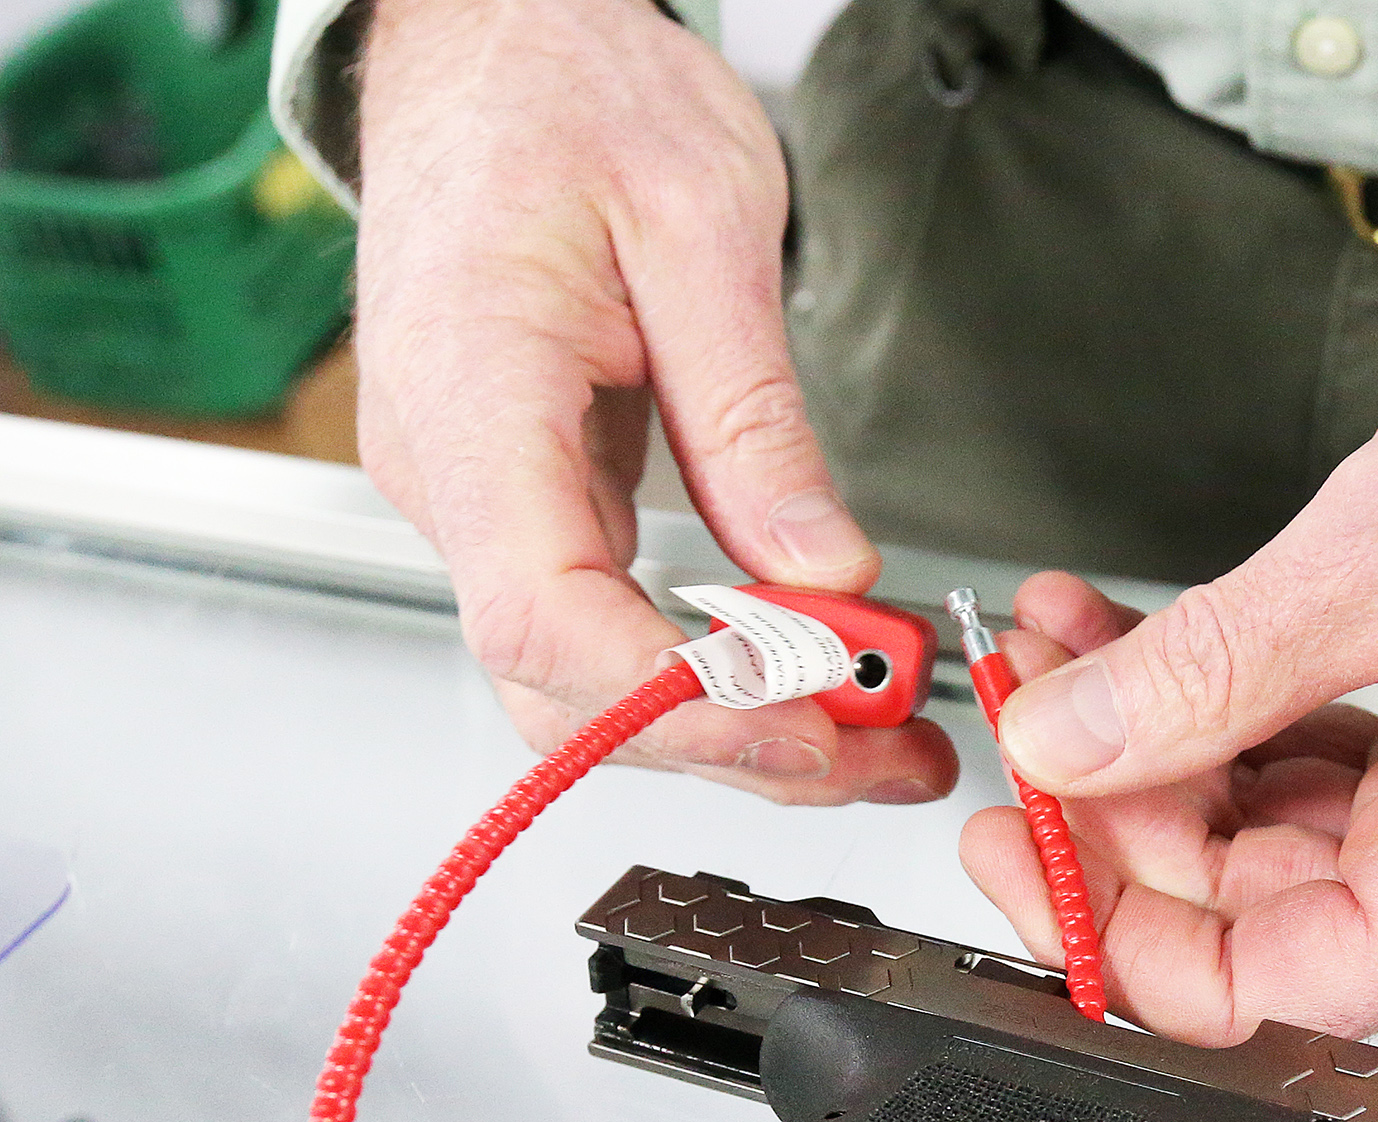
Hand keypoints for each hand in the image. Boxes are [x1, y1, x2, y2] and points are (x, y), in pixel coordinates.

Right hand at [355, 0, 953, 803]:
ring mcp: (481, 493)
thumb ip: (754, 418)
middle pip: (566, 682)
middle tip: (880, 748)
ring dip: (735, 720)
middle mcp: (451, 468)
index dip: (675, 700)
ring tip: (878, 733)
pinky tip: (810, 672)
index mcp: (470, 394)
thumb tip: (819, 571)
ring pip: (591, 672)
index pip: (543, 616)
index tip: (800, 723)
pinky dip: (715, 662)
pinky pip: (611, 615)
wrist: (493, 41)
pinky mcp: (526, 496)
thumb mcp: (701, 226)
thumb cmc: (568, 94)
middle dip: (731, 740)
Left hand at [962, 217, 1377, 1041]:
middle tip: (1037, 698)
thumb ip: (1213, 671)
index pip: (1263, 986)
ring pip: (1284, 832)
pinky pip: (1338, 768)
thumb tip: (1068, 748)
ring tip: (1081, 640)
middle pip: (1256, 908)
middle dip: (1124, 803)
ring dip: (1171, 739)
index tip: (1021, 843)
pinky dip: (1244, 704)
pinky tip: (1172, 630)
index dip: (1116, 928)